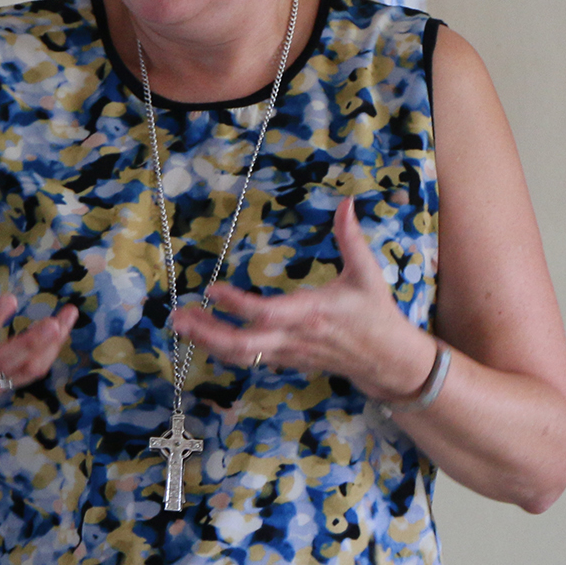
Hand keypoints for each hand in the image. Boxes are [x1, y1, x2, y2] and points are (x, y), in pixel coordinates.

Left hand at [169, 197, 434, 400]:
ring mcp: (287, 354)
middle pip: (243, 345)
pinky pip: (248, 361)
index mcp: (312, 313)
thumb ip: (351, 238)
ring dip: (207, 342)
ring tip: (180, 324)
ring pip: (240, 357)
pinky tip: (201, 335)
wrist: (388, 361)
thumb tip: (346, 202)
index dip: (237, 304)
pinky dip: (221, 350)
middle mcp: (294, 337)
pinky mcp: (284, 362)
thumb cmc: (376, 314)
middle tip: (178, 316)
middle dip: (208, 332)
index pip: (267, 313)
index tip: (212, 289)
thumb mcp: (367, 274)